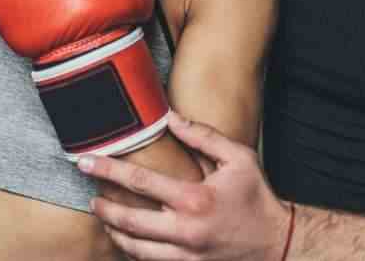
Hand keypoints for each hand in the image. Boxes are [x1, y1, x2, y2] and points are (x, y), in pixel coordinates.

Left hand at [79, 112, 292, 260]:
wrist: (279, 243)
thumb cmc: (256, 197)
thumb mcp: (238, 158)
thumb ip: (202, 136)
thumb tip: (169, 117)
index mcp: (195, 199)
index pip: (139, 182)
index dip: (107, 170)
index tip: (85, 162)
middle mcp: (187, 230)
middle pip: (129, 221)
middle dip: (103, 208)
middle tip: (89, 198)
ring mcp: (187, 255)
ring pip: (135, 249)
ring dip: (114, 232)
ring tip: (103, 217)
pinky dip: (133, 251)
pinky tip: (125, 238)